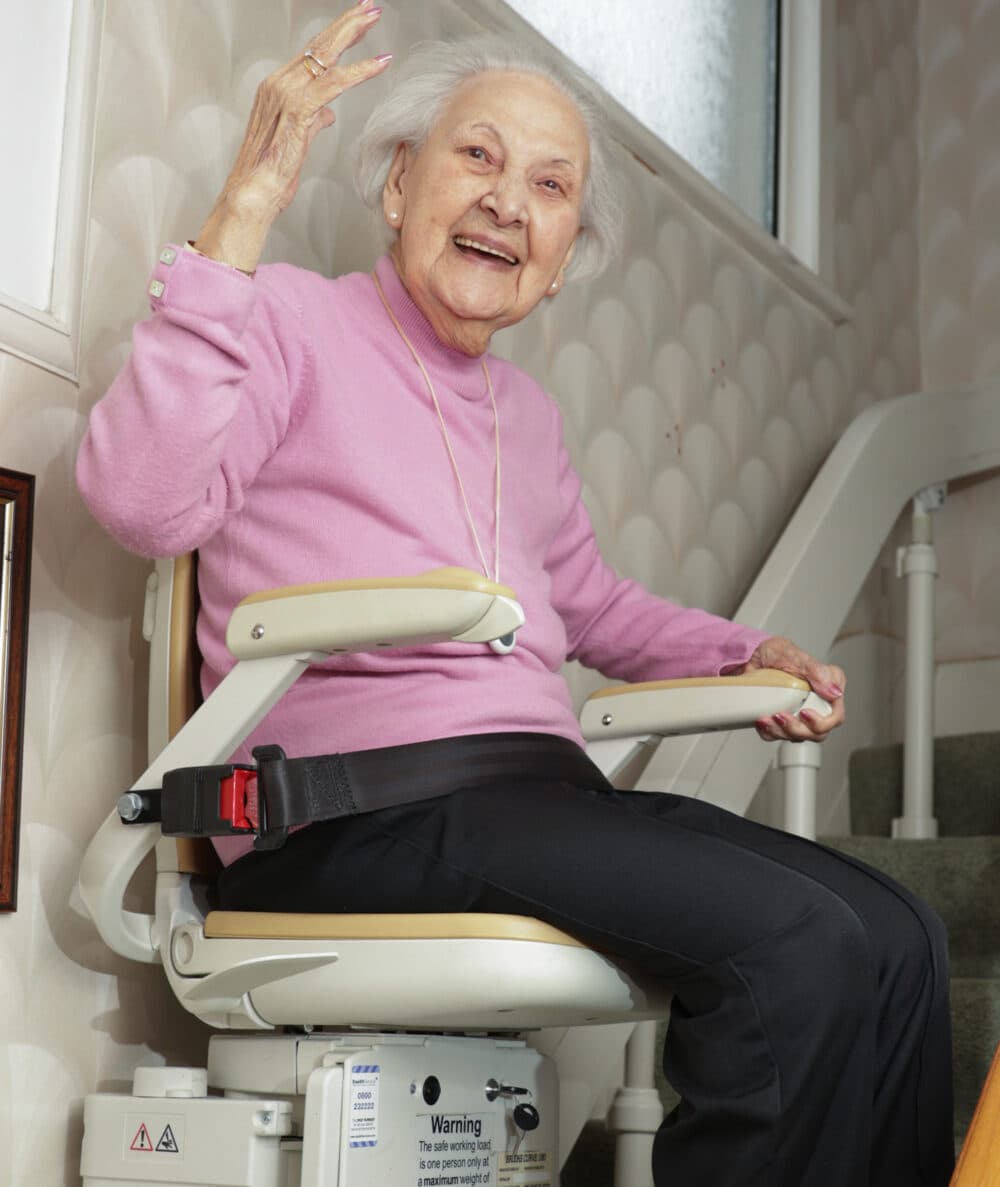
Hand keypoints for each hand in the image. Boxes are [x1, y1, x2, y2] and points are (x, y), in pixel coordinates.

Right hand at [195, 1, 390, 272]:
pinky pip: (333, 84)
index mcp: (276, 90)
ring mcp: (286, 95)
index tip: (357, 23)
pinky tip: (378, 64)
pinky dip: (358, 71)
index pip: (311, 55)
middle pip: (318, 46)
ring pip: (326, 56)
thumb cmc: (271, 176)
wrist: (252, 195)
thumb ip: (312, 122)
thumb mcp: (297, 144)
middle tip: (370, 7)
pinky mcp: (298, 111)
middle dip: (346, 23)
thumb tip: (328, 113)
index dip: (336, 37)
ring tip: (376, 19)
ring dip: (354, 35)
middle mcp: (278, 85)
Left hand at [734, 636, 845, 742]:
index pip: (836, 715)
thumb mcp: (795, 656)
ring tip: (767, 718)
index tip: (804, 713)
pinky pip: (778, 735)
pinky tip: (761, 720)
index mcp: (826, 687)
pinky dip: (769, 732)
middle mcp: (815, 702)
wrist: (751, 656)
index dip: (823, 722)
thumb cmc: (776, 652)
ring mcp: (798, 713)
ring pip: (798, 736)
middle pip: (817, 732)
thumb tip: (835, 692)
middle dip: (797, 730)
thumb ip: (817, 672)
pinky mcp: (782, 719)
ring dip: (781, 731)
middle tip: (781, 716)